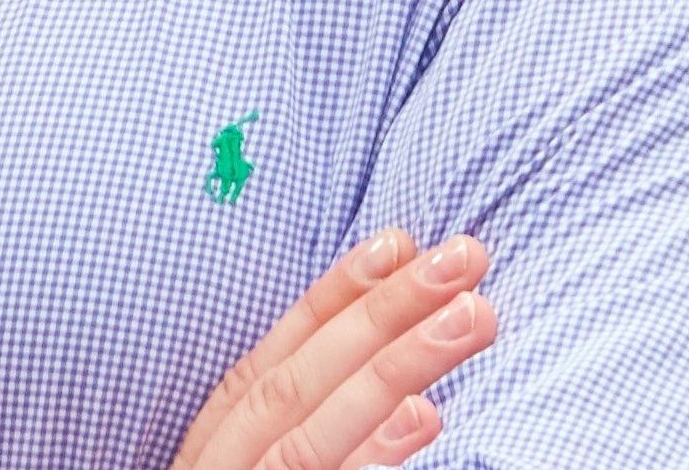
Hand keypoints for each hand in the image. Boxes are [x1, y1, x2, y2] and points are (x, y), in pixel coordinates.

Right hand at [171, 229, 495, 469]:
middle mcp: (224, 465)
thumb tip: (412, 402)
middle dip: (384, 311)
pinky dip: (368, 458)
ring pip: (313, 433)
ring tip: (471, 318)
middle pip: (300, 381)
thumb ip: (305, 432)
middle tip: (466, 257)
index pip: (276, 357)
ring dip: (394, 367)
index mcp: (217, 443)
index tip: (398, 240)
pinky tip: (423, 420)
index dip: (335, 296)